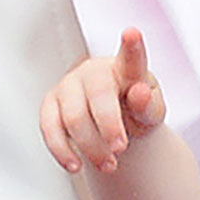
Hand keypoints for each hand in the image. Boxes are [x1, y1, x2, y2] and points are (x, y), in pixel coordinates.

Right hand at [40, 28, 165, 173]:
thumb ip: (149, 105)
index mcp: (125, 68)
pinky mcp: (51, 104)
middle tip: (120, 149)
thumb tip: (140, 93)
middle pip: (98, 95)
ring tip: (108, 164)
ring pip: (72, 117)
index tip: (133, 33)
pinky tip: (76, 165)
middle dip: (109, 127)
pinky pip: (49, 127)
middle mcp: (94, 71)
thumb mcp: (151, 113)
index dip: (132, 46)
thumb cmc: (133, 110)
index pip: (131, 57)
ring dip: (90, 147)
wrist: (112, 124)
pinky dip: (62, 151)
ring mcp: (69, 85)